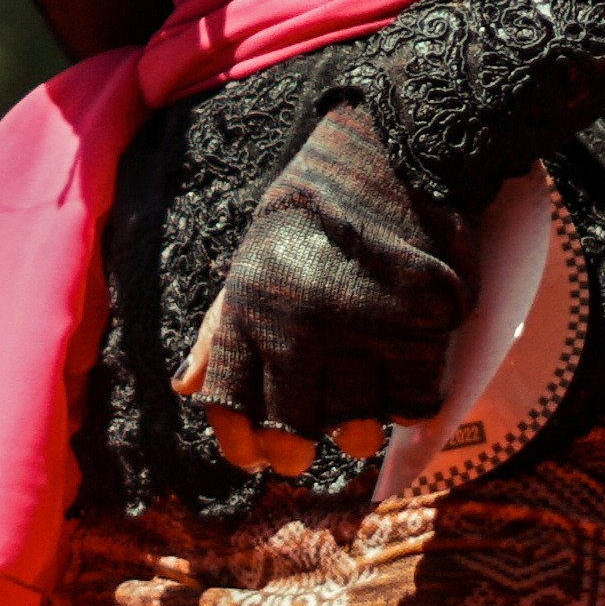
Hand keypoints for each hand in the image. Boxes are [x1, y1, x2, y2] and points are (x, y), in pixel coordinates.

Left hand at [178, 101, 465, 465]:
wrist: (400, 151)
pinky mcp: (419, 333)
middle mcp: (298, 330)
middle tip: (300, 451)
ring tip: (354, 418)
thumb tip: (184, 389)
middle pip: (288, 432)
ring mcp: (361, 335)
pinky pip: (411, 407)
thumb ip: (218, 328)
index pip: (227, 404)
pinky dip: (407, 408)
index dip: (237, 441)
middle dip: (290, 452)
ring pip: (352, 429)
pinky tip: (402, 389)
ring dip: (352, 433)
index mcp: (249, 308)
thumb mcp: (254, 255)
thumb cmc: (318, 206)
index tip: (250, 454)